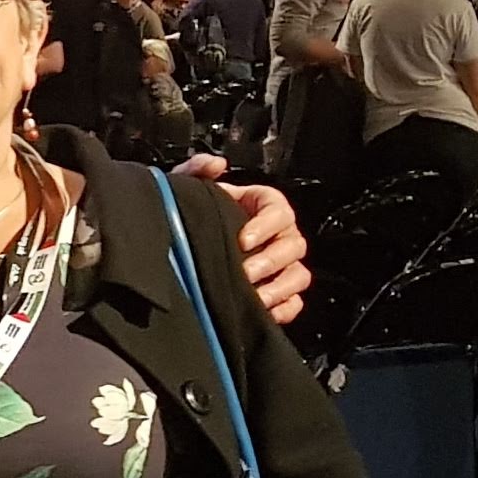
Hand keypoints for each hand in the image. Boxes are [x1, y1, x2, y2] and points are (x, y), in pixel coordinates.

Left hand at [179, 155, 311, 322]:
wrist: (178, 252)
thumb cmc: (192, 217)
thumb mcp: (188, 191)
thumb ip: (196, 170)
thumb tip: (216, 165)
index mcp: (263, 207)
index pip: (279, 210)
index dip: (266, 225)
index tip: (242, 239)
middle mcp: (279, 236)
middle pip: (294, 245)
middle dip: (270, 260)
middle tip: (244, 272)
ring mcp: (282, 267)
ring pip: (298, 276)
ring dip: (279, 287)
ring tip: (252, 297)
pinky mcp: (280, 294)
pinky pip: (294, 303)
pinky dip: (283, 309)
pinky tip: (262, 312)